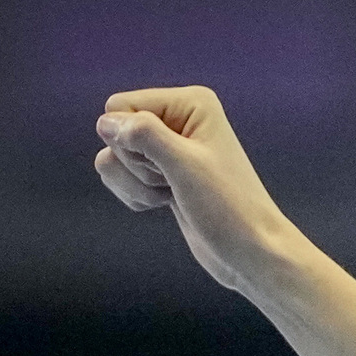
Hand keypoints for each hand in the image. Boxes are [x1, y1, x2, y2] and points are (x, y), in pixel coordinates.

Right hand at [94, 86, 297, 291]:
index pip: (119, 106)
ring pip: (113, 157)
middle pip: (114, 133)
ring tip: (173, 193)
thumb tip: (105, 122)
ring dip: (136, 183)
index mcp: (191, 104)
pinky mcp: (163, 174)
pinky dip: (136, 195)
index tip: (169, 163)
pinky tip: (167, 203)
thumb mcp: (184, 164)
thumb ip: (142, 134)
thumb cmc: (228, 208)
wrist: (250, 252)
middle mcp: (179, 119)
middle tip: (175, 181)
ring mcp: (169, 148)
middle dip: (136, 165)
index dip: (131, 140)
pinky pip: (121, 176)